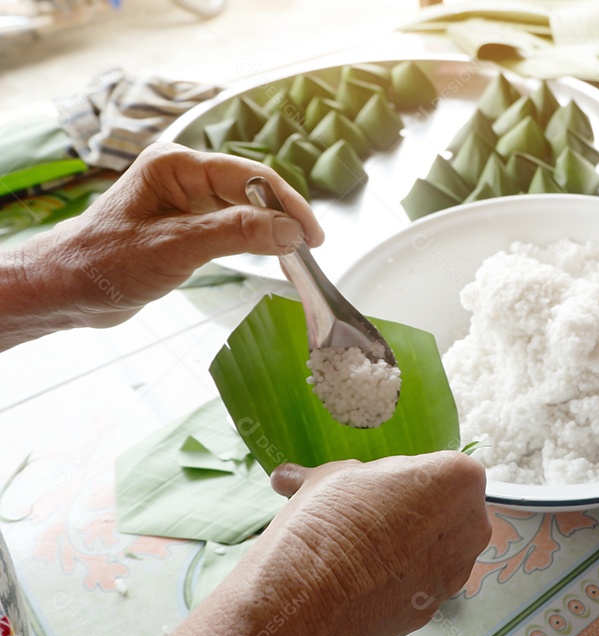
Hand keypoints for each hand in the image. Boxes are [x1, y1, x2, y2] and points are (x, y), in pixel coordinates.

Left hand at [25, 141, 324, 327]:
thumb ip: (236, 234)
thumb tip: (290, 231)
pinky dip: (255, 239)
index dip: (288, 203)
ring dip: (272, 229)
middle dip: (284, 215)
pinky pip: (233, 225)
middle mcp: (183, 176)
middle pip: (252, 189)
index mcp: (176, 165)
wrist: (67, 289)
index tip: (313, 234)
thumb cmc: (105, 263)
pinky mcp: (187, 224)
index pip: (250, 176)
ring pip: (246, 208)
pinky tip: (271, 253)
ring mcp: (186, 200)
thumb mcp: (176, 247)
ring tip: (298, 253)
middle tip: (312, 248)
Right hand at [261, 451, 490, 635]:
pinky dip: (395, 582)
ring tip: (358, 553)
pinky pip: (417, 585)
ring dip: (405, 548)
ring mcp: (457, 573)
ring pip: (433, 549)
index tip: (378, 487)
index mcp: (459, 480)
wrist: (310, 600)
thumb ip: (334, 475)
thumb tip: (290, 476)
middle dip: (412, 511)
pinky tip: (360, 584)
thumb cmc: (330, 520)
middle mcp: (473, 527)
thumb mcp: (331, 476)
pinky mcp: (434, 609)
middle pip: (445, 510)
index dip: (405, 477)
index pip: (440, 468)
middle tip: (367, 517)